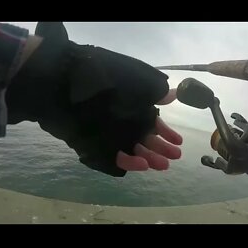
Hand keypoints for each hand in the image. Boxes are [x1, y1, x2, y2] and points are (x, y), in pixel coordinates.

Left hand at [6, 22, 182, 175]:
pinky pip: (115, 157)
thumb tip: (173, 94)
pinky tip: (143, 165)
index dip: (166, 132)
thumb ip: (156, 92)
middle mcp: (122, 120)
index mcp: (132, 106)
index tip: (178, 141)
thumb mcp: (137, 83)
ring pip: (134, 149)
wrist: (69, 87)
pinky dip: (130, 162)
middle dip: (161, 147)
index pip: (153, 122)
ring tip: (164, 165)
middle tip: (175, 156)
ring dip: (150, 157)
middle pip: (145, 137)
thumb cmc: (107, 83)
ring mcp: (110, 134)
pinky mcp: (97, 145)